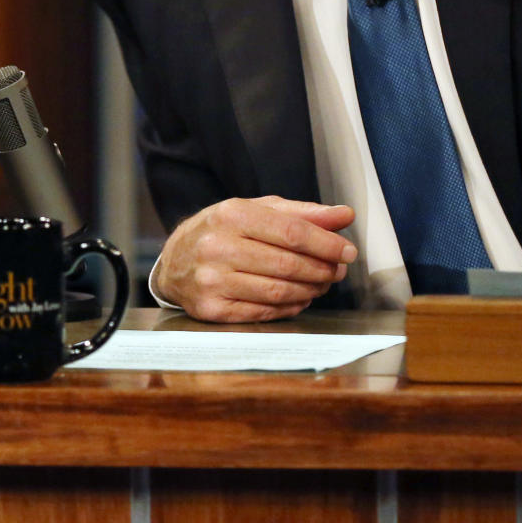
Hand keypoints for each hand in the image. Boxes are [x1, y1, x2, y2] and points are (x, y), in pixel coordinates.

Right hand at [153, 195, 356, 322]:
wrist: (173, 260)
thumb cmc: (223, 230)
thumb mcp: (257, 210)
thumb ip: (302, 213)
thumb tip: (344, 215)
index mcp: (232, 215)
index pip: (291, 232)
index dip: (326, 243)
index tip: (348, 251)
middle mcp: (218, 247)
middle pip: (286, 264)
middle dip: (321, 269)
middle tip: (338, 271)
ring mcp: (212, 281)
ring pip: (277, 291)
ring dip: (309, 290)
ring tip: (322, 284)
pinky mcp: (211, 310)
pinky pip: (262, 312)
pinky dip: (289, 307)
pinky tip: (301, 298)